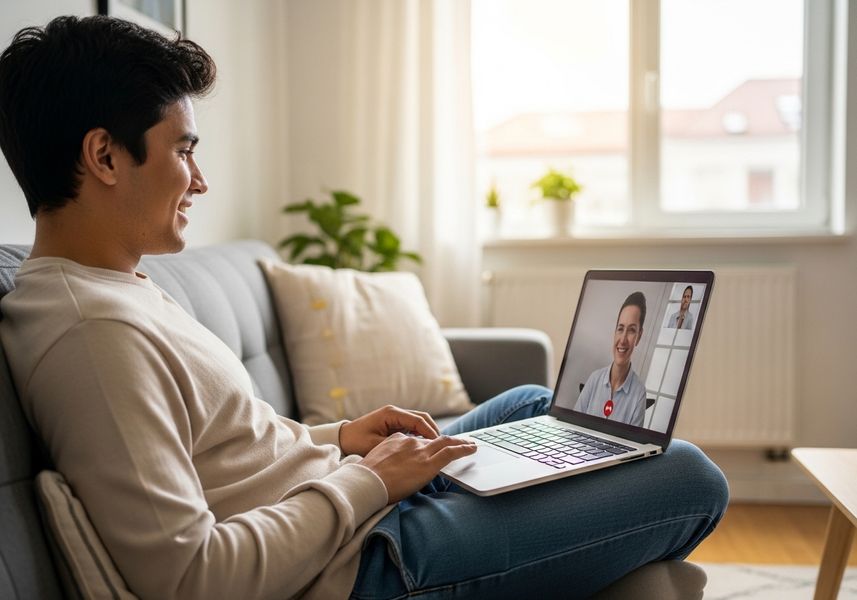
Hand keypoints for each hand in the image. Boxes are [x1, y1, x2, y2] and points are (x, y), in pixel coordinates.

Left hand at [339, 404, 440, 456]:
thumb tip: (414, 451)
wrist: (342, 438)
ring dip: (428, 433)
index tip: (439, 443)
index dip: (430, 431)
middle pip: (422, 418)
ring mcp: (395, 418)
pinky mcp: (394, 424)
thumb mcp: (375, 445)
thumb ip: (395, 446)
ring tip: (436, 447)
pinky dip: (420, 435)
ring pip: (419, 422)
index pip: (417, 420)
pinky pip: (412, 428)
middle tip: (442, 445)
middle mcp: (395, 413)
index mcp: (391, 414)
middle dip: (433, 431)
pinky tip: (424, 448)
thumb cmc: (355, 441)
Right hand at [359, 433, 476, 502]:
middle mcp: (410, 442)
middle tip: (458, 442)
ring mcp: (420, 452)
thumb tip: (389, 470)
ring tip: (469, 444)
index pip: (416, 441)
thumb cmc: (366, 479)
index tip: (432, 448)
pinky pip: (451, 452)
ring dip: (459, 443)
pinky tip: (472, 449)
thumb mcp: (375, 462)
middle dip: (447, 440)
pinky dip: (464, 449)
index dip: (426, 445)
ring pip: (446, 443)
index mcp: (396, 439)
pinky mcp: (429, 463)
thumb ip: (387, 461)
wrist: (366, 482)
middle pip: (433, 439)